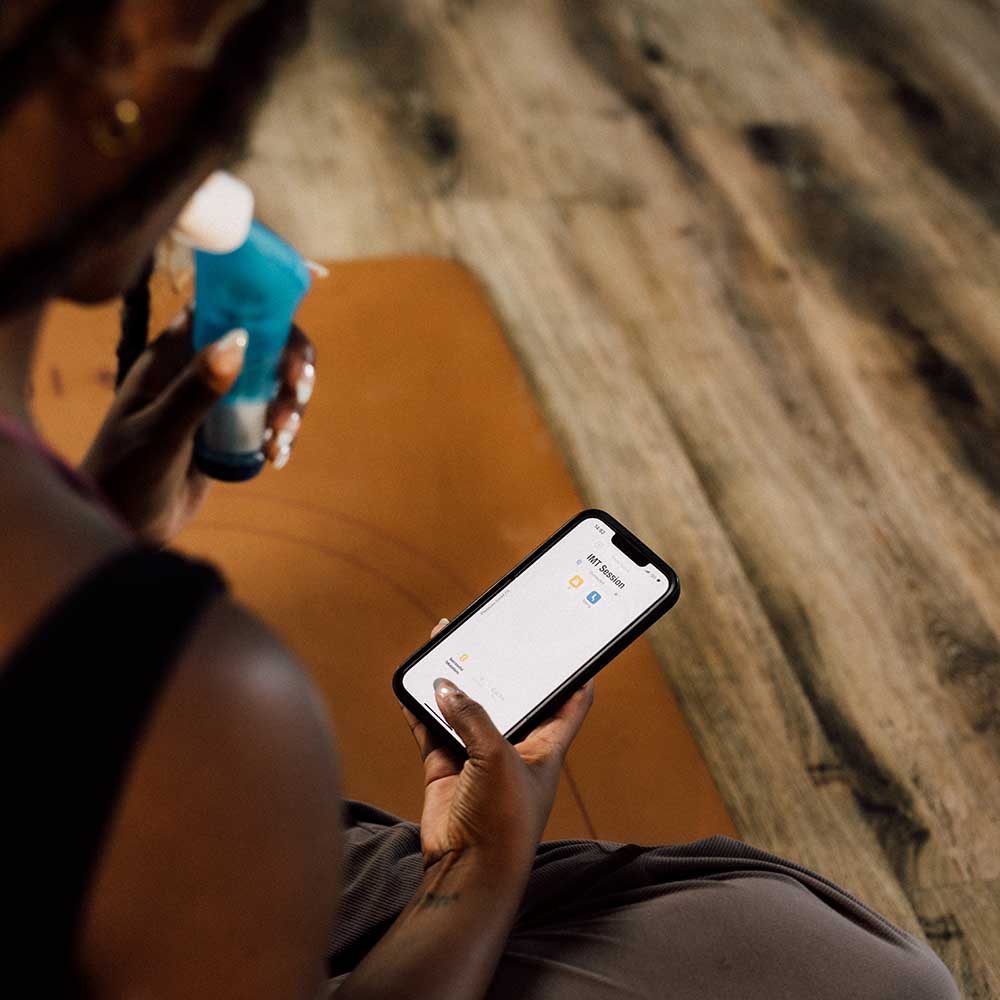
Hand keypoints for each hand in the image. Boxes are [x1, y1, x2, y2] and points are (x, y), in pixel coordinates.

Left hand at [80, 307, 316, 545]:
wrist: (122, 525)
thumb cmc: (127, 474)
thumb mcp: (161, 431)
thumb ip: (196, 389)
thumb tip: (239, 340)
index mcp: (170, 358)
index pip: (219, 311)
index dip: (259, 313)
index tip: (286, 341)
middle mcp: (195, 373)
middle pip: (257, 347)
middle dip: (287, 367)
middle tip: (298, 392)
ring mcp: (214, 404)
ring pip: (267, 386)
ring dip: (287, 406)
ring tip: (282, 437)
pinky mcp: (228, 435)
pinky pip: (265, 422)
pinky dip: (280, 434)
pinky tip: (276, 456)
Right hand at [400, 619, 593, 874]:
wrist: (468, 871)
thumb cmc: (503, 819)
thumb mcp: (497, 756)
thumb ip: (472, 716)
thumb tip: (444, 686)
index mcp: (546, 745)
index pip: (570, 701)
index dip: (573, 672)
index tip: (568, 644)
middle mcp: (514, 748)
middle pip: (508, 697)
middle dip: (497, 667)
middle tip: (488, 632)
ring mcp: (478, 759)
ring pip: (465, 709)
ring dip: (454, 682)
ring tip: (444, 643)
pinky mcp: (447, 769)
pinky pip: (433, 730)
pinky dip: (421, 710)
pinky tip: (412, 687)